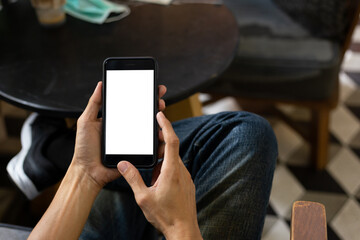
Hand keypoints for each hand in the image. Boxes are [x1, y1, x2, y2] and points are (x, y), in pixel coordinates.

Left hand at [71, 82, 166, 188]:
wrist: (88, 172)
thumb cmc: (84, 148)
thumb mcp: (86, 121)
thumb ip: (94, 103)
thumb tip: (101, 84)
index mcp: (116, 119)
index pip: (132, 104)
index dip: (143, 96)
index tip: (152, 88)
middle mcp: (126, 128)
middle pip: (144, 114)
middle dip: (155, 105)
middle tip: (159, 101)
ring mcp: (132, 140)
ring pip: (150, 129)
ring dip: (159, 122)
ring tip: (161, 117)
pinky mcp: (136, 152)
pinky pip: (149, 146)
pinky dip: (157, 141)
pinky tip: (160, 134)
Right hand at [117, 112, 201, 239]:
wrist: (183, 230)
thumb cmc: (165, 215)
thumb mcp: (143, 197)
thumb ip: (133, 178)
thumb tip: (123, 164)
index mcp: (171, 170)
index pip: (171, 140)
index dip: (166, 125)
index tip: (161, 114)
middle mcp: (181, 171)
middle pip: (172, 149)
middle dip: (160, 144)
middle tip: (149, 144)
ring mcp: (186, 177)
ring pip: (174, 160)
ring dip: (162, 160)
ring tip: (151, 172)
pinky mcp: (187, 184)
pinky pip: (177, 170)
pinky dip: (167, 169)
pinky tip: (158, 181)